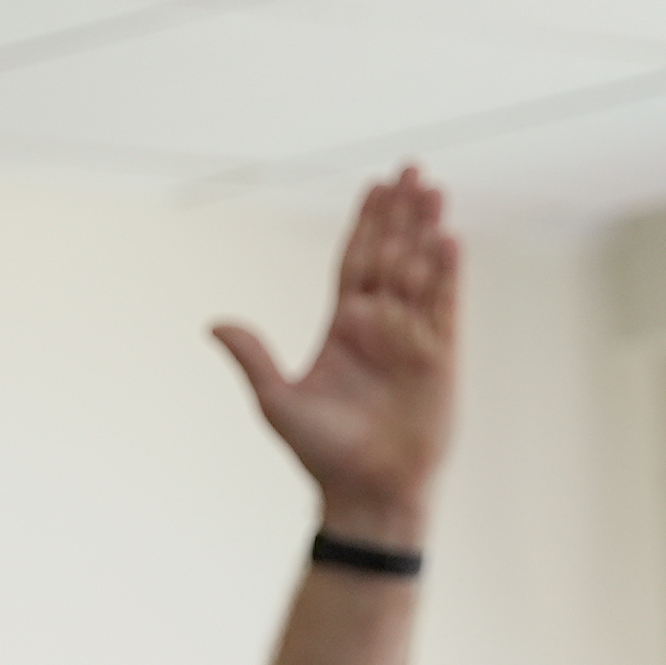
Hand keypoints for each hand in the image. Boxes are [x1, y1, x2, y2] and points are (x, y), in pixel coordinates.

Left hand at [214, 169, 458, 539]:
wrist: (365, 495)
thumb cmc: (321, 454)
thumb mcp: (277, 401)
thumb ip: (252, 357)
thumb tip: (215, 324)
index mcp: (344, 326)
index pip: (356, 260)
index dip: (368, 223)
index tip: (377, 185)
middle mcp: (382, 324)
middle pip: (393, 254)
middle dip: (403, 212)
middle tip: (413, 168)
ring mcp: (413, 339)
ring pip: (421, 271)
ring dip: (428, 231)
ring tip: (434, 189)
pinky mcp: (441, 359)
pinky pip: (446, 307)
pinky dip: (448, 273)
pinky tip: (450, 239)